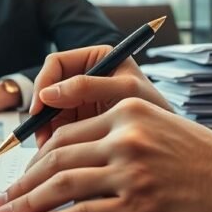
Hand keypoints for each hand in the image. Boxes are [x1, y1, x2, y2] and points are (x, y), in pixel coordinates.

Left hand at [0, 98, 211, 211]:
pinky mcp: (137, 206)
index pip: (66, 133)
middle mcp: (125, 137)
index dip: (36, 156)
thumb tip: (68, 151)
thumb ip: (113, 125)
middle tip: (5, 197)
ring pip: (62, 185)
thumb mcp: (156, 118)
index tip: (21, 173)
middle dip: (24, 181)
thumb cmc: (197, 157)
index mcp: (127, 110)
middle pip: (57, 158)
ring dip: (29, 202)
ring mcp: (130, 172)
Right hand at [30, 45, 171, 147]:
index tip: (39, 107)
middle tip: (41, 135)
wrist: (172, 145)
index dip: (43, 83)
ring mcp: (83, 100)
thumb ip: (88, 87)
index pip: (56, 64)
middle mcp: (87, 76)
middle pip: (49, 89)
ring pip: (50, 111)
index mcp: (97, 57)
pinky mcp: (83, 122)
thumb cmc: (157, 110)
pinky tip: (61, 154)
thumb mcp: (125, 92)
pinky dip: (54, 141)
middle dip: (42, 111)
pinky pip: (58, 128)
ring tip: (51, 149)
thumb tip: (47, 94)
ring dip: (46, 129)